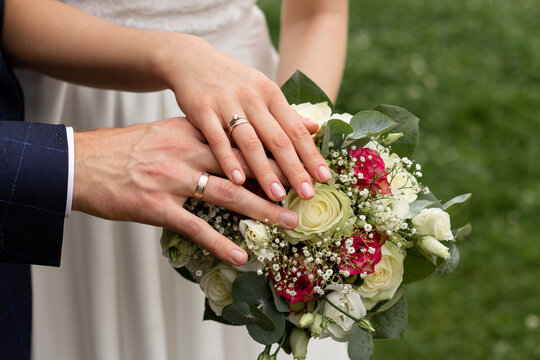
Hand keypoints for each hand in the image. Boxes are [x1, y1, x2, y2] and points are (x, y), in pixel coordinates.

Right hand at [71, 117, 299, 265]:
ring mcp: (172, 179)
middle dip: (278, 179)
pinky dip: (219, 242)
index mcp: (190, 132)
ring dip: (261, 210)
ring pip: (227, 196)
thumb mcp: (165, 133)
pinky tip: (240, 254)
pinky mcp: (156, 206)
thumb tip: (227, 144)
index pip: (239, 140)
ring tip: (287, 221)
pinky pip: (195, 226)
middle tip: (306, 192)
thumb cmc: (126, 150)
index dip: (271, 149)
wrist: (82, 163)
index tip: (299, 156)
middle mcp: (186, 152)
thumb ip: (197, 136)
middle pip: (242, 166)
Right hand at [155, 35, 331, 202]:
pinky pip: (217, 139)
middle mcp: (253, 98)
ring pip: (250, 142)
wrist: (191, 59)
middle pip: (278, 139)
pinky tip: (238, 181)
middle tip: (308, 194)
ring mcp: (227, 103)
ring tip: (277, 196)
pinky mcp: (203, 109)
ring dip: (264, 171)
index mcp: (271, 94)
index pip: (296, 129)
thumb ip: (286, 112)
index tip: (325, 178)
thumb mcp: (262, 89)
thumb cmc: (232, 80)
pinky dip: (228, 160)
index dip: (312, 155)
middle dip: (295, 169)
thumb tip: (315, 128)